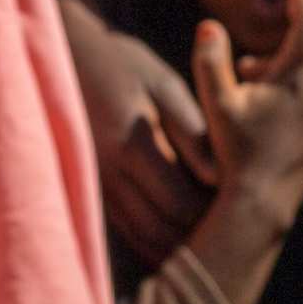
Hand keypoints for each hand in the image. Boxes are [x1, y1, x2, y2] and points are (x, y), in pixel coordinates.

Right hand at [68, 0, 214, 264]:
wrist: (65, 58)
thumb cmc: (122, 64)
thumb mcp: (162, 84)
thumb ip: (191, 129)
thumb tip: (218, 176)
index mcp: (132, 145)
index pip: (179, 204)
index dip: (210, 214)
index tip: (237, 207)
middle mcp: (109, 173)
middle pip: (161, 229)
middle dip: (196, 236)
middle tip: (228, 230)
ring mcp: (97, 184)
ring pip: (141, 237)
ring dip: (175, 245)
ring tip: (208, 237)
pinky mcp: (92, 188)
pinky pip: (126, 229)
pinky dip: (153, 240)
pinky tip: (177, 238)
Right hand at [188, 0, 302, 224]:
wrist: (264, 202)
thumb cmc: (236, 152)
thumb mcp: (217, 104)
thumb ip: (210, 60)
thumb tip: (209, 25)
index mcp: (300, 77)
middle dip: (290, 36)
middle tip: (263, 43)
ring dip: (290, 64)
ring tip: (253, 78)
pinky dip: (298, 87)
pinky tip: (269, 105)